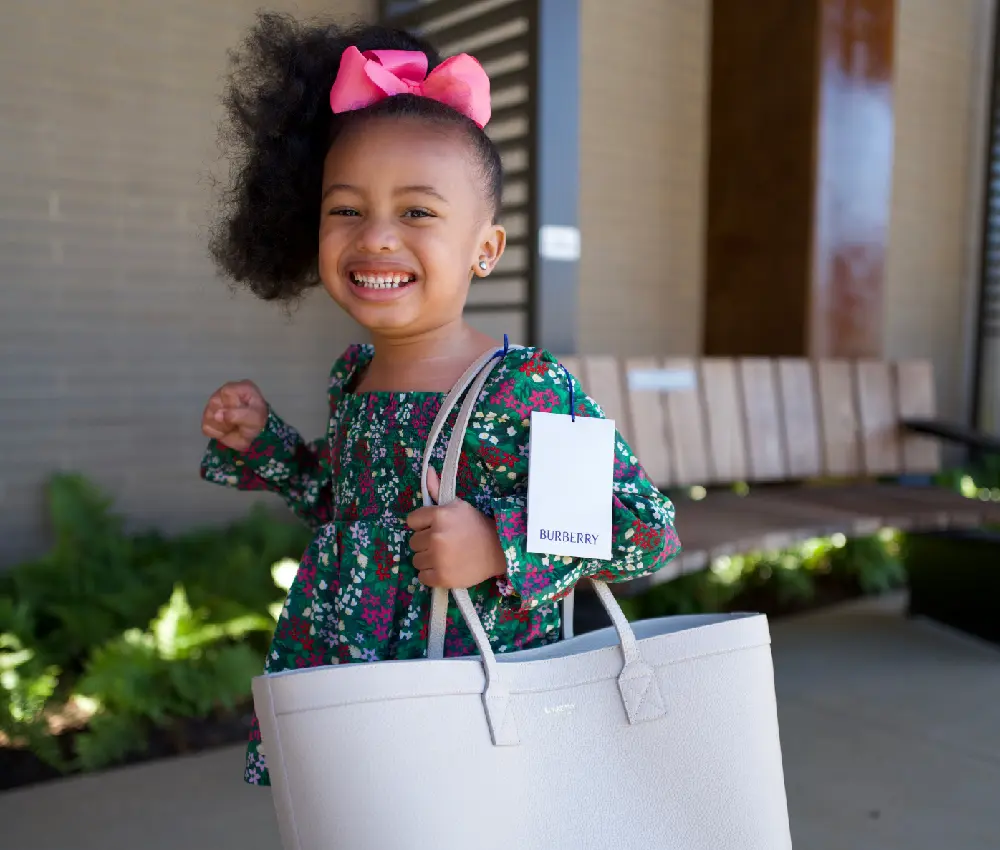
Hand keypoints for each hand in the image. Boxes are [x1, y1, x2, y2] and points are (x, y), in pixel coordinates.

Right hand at [201, 380, 268, 451]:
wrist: (256, 439)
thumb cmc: (259, 423)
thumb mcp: (255, 418)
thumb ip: (239, 415)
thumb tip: (217, 415)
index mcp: (240, 388)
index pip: (226, 392)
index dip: (231, 405)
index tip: (240, 413)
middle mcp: (225, 394)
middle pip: (214, 403)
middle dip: (226, 417)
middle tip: (237, 422)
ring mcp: (215, 406)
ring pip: (208, 415)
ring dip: (221, 426)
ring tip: (233, 427)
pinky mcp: (209, 419)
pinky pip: (206, 427)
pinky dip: (217, 433)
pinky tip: (226, 431)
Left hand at [407, 468, 507, 589]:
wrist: (499, 550)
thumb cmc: (476, 526)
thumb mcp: (457, 505)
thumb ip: (437, 489)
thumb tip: (427, 470)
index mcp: (439, 516)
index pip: (412, 521)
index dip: (422, 525)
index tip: (435, 528)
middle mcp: (436, 536)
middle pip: (413, 542)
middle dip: (426, 542)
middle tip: (444, 542)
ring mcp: (438, 559)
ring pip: (416, 560)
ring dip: (427, 559)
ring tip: (445, 556)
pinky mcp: (442, 577)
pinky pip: (422, 577)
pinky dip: (431, 575)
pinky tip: (445, 568)